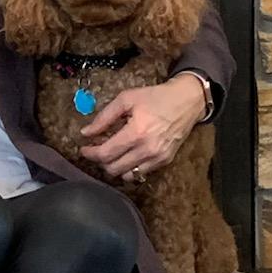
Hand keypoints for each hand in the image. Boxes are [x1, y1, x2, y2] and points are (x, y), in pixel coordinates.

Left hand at [79, 74, 205, 182]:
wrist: (187, 101)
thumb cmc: (156, 97)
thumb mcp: (127, 99)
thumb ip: (104, 117)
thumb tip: (86, 133)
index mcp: (136, 132)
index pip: (105, 154)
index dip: (90, 153)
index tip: (84, 149)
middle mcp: (147, 149)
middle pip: (113, 169)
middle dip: (100, 161)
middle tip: (98, 149)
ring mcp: (157, 158)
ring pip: (126, 176)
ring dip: (114, 167)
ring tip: (112, 153)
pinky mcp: (164, 161)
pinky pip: (140, 174)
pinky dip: (129, 169)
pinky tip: (127, 155)